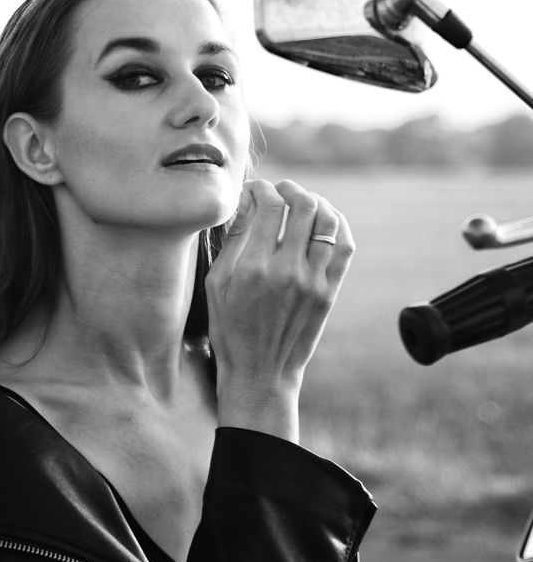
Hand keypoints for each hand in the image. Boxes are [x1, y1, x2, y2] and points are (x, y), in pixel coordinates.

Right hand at [205, 179, 354, 436]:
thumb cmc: (230, 327)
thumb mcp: (216, 283)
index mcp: (253, 268)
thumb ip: (232, 240)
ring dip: (315, 202)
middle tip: (280, 191)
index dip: (262, 188)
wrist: (261, 373)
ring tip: (302, 202)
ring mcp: (313, 281)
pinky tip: (324, 220)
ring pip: (328, 221)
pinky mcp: (330, 292)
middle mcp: (287, 271)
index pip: (269, 206)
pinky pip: (345, 247)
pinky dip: (338, 225)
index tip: (255, 190)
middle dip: (290, 189)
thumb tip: (246, 202)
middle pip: (303, 205)